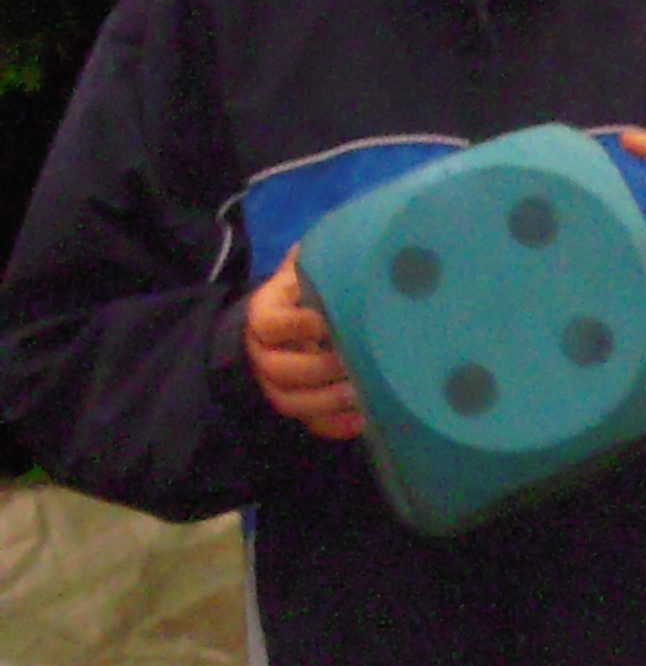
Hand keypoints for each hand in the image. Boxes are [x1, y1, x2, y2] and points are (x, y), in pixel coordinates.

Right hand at [244, 251, 364, 440]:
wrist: (291, 321)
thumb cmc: (308, 292)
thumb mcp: (307, 270)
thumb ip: (318, 259)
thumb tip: (349, 239)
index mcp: (265, 314)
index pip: (269, 324)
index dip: (297, 326)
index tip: (328, 321)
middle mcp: (263, 352)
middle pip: (278, 369)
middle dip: (315, 369)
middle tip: (350, 361)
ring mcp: (276, 383)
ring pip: (289, 401)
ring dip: (325, 401)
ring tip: (360, 392)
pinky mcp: (299, 405)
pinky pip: (310, 424)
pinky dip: (334, 426)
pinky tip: (362, 420)